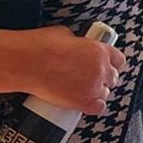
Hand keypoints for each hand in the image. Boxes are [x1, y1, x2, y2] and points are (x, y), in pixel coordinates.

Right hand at [0, 25, 126, 115]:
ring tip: (82, 88)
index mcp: (98, 50)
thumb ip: (80, 44)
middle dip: (103, 77)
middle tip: (90, 77)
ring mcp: (92, 87)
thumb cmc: (40, 46)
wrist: (23, 63)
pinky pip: (98, 108)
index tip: (105, 65)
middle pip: (113, 78)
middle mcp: (100, 69)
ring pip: (105, 93)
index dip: (111, 63)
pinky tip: (84, 101)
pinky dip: (93, 105)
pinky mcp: (82, 102)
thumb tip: (80, 47)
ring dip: (97, 91)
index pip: (118, 60)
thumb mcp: (66, 35)